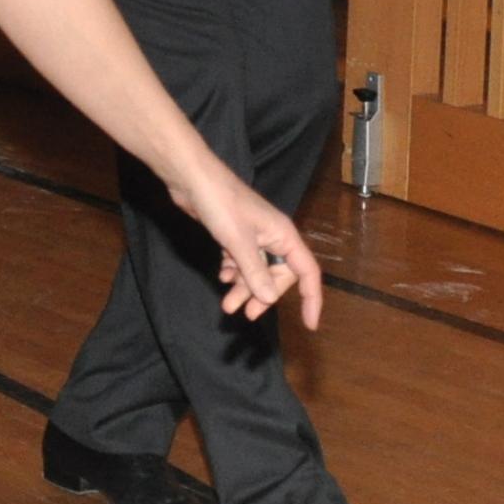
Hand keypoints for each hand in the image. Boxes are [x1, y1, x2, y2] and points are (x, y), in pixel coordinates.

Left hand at [183, 167, 324, 327]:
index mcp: (284, 236)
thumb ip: (255, 272)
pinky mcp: (234, 234)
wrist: (192, 179)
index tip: (309, 324)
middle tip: (245, 314)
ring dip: (243, 287)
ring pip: (256, 270)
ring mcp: (253, 235)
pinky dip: (233, 271)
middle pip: (278, 275)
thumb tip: (270, 299)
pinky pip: (241, 261)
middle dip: (262, 295)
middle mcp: (273, 236)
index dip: (311, 298)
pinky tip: (222, 276)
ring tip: (226, 305)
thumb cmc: (221, 205)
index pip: (307, 272)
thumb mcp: (239, 242)